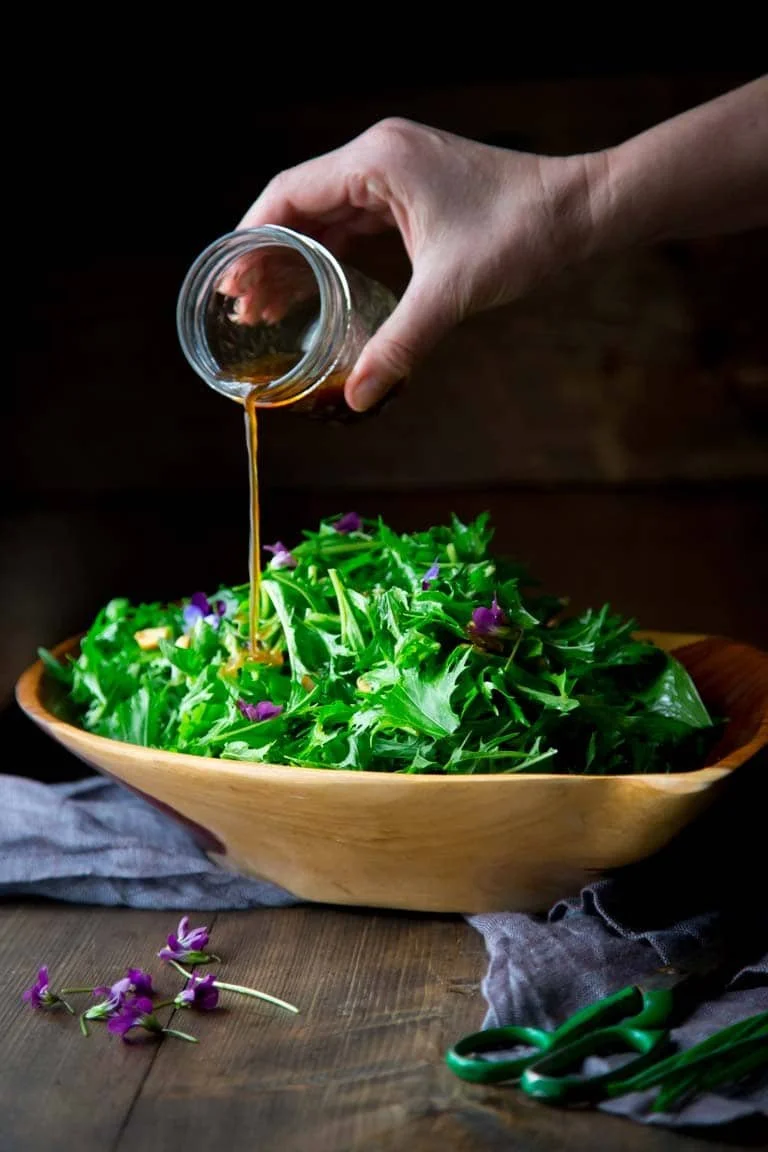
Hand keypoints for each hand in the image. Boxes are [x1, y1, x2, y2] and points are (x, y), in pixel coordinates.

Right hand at [234, 118, 590, 410]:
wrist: (581, 210)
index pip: (289, 194)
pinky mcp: (415, 193)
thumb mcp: (451, 293)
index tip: (229, 282)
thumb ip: (399, 346)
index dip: (251, 239)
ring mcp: (398, 174)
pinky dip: (331, 254)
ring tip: (267, 305)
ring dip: (296, 256)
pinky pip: (356, 222)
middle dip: (267, 255)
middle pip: (300, 204)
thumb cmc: (522, 233)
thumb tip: (358, 397)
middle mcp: (380, 158)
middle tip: (242, 308)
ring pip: (326, 215)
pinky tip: (316, 288)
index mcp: (377, 161)